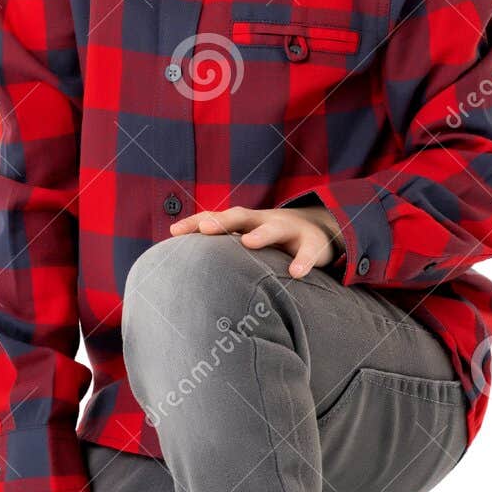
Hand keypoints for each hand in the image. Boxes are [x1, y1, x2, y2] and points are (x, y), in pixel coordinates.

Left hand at [168, 202, 341, 277]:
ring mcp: (289, 230)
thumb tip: (185, 273)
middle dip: (222, 221)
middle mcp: (263, 221)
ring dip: (261, 234)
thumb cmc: (271, 240)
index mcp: (244, 222)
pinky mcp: (312, 243)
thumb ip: (223, 252)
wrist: (318, 228)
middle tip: (206, 229)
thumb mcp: (248, 239)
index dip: (195, 223)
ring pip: (274, 228)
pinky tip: (296, 274)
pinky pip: (308, 252)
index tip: (174, 232)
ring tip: (249, 243)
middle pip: (240, 216)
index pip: (216, 218)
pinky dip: (302, 261)